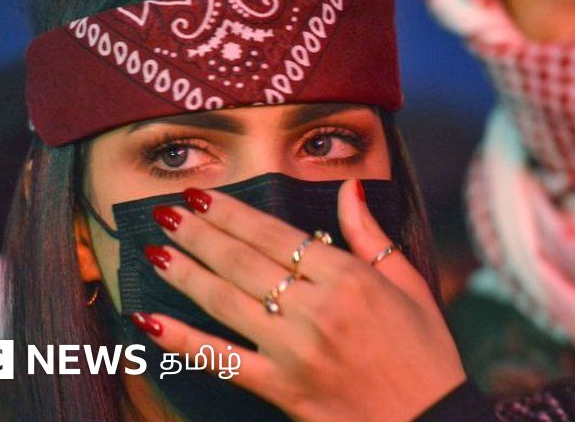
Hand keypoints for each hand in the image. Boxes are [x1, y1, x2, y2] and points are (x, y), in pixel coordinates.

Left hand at [136, 179, 466, 421]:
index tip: (201, 196)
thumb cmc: (425, 353)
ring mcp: (294, 350)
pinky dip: (181, 341)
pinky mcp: (281, 388)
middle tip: (165, 210)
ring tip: (155, 249)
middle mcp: (316, 308)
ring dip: (185, 273)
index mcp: (348, 278)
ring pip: (226, 301)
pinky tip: (149, 321)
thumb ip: (371, 235)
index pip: (276, 235)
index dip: (233, 213)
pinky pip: (221, 361)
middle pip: (242, 261)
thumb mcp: (409, 285)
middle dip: (199, 233)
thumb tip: (349, 187)